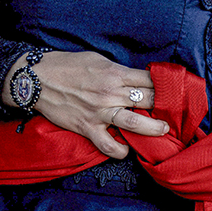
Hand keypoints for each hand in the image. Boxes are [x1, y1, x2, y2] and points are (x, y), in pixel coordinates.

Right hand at [2, 51, 168, 158]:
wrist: (38, 79)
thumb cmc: (67, 66)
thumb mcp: (97, 59)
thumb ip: (117, 70)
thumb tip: (133, 78)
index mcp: (115, 73)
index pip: (149, 79)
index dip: (164, 85)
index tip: (172, 90)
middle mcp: (111, 93)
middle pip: (149, 100)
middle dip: (164, 106)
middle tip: (173, 110)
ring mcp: (100, 112)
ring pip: (135, 124)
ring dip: (153, 128)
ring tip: (163, 130)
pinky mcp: (88, 128)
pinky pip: (109, 146)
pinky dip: (120, 151)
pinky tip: (125, 149)